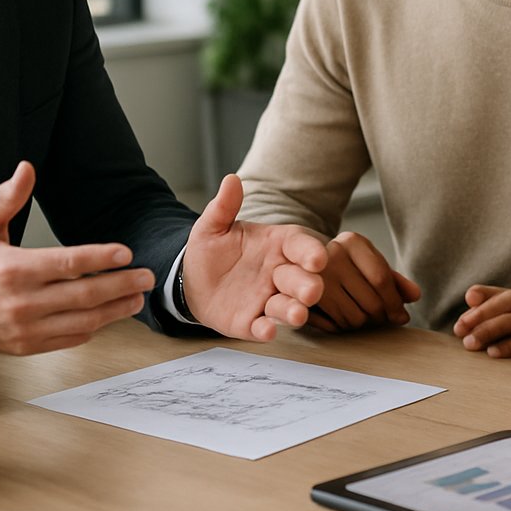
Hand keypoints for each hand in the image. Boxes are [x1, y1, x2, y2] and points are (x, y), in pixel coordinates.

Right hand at [0, 162, 156, 354]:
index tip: (125, 253)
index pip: (67, 264)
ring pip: (81, 322)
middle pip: (83, 296)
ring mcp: (24, 328)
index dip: (101, 258)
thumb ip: (7, 197)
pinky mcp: (25, 346)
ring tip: (136, 297)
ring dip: (114, 311)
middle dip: (121, 285)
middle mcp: (20, 302)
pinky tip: (108, 315)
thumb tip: (27, 169)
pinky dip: (92, 328)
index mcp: (12, 269)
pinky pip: (68, 339)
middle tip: (146, 277)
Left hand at [181, 174, 328, 340]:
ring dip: (294, 311)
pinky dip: (266, 330)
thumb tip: (231, 179)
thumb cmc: (212, 250)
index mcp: (276, 245)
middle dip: (309, 286)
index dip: (310, 251)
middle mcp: (278, 273)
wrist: (193, 280)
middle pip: (301, 279)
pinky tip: (266, 330)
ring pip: (287, 306)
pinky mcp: (251, 321)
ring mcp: (266, 298)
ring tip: (298, 314)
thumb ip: (224, 206)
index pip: (299, 245)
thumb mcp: (213, 225)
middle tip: (312, 291)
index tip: (318, 258)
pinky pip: (262, 326)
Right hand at [302, 230, 421, 332]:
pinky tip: (343, 318)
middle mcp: (330, 254)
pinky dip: (344, 328)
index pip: (381, 278)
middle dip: (381, 317)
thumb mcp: (370, 266)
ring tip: (360, 315)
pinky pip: (335, 326)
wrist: (301, 266)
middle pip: (371, 302)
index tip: (401, 317)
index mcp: (351, 241)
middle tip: (380, 318)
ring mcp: (312, 277)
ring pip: (355, 318)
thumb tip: (415, 295)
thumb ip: (394, 280)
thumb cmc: (346, 268)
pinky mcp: (302, 300)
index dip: (395, 303)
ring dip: (363, 324)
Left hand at [453, 285, 510, 356]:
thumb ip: (489, 299)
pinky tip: (492, 352)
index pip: (503, 296)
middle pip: (507, 306)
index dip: (484, 300)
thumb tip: (470, 297)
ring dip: (490, 332)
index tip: (467, 303)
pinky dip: (508, 346)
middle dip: (481, 316)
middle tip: (459, 329)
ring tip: (469, 342)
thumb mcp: (510, 308)